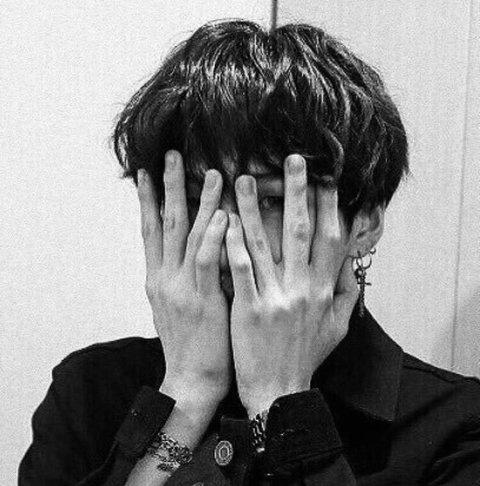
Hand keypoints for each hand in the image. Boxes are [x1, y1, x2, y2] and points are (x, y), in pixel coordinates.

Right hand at [137, 150, 230, 408]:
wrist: (191, 381)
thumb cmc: (190, 343)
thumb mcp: (176, 306)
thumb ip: (182, 275)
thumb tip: (192, 249)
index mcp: (157, 278)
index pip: (150, 231)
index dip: (147, 200)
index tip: (146, 172)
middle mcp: (164, 278)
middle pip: (164, 223)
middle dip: (167, 187)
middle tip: (169, 154)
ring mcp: (182, 289)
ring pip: (188, 236)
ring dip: (198, 202)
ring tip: (209, 171)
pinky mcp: (203, 301)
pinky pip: (207, 262)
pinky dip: (214, 236)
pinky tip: (224, 214)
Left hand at [225, 154, 358, 416]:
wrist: (280, 393)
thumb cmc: (307, 356)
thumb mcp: (337, 326)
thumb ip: (346, 291)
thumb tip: (351, 260)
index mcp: (324, 290)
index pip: (330, 238)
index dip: (330, 205)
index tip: (326, 176)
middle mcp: (302, 289)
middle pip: (301, 231)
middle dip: (298, 192)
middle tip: (291, 159)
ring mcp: (275, 298)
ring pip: (264, 244)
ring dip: (255, 209)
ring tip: (243, 178)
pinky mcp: (249, 310)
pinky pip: (240, 270)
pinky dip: (233, 243)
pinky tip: (223, 219)